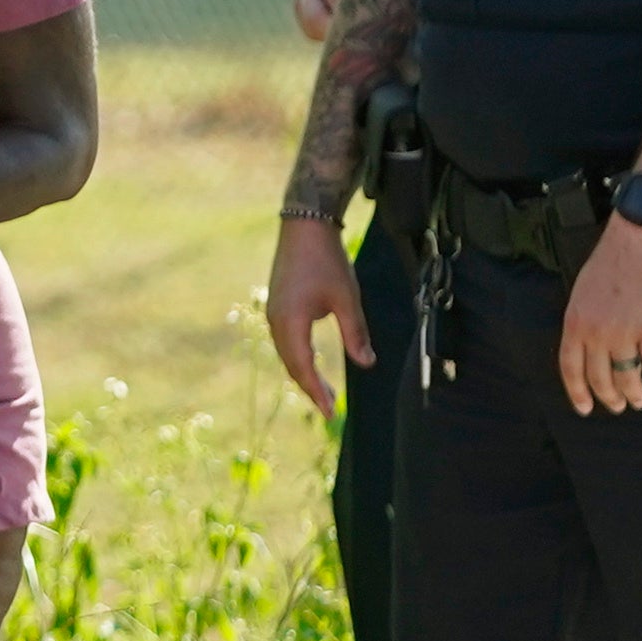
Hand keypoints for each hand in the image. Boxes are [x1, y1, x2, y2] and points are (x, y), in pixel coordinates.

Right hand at [264, 213, 372, 415]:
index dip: (317, 392)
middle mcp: (276, 322)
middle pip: (291, 365)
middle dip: (310, 387)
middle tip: (330, 408)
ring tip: (323, 390)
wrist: (304, 227)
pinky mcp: (277, 306)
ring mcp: (273, 313)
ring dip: (304, 373)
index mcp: (290, 323)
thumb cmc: (327, 261)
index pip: (303, 368)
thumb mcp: (347, 299)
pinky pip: (285, 341)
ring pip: (287, 354)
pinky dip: (298, 357)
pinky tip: (310, 361)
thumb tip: (367, 363)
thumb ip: (356, 333)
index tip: (331, 413)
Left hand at [558, 222, 641, 415]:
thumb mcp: (582, 295)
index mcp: (575, 323)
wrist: (638, 239)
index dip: (578, 393)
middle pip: (599, 378)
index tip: (586, 408)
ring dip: (635, 393)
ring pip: (627, 376)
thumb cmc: (611, 263)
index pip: (570, 369)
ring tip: (640, 399)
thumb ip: (583, 323)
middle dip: (609, 397)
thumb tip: (588, 349)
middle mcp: (596, 332)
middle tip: (619, 405)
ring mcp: (624, 331)